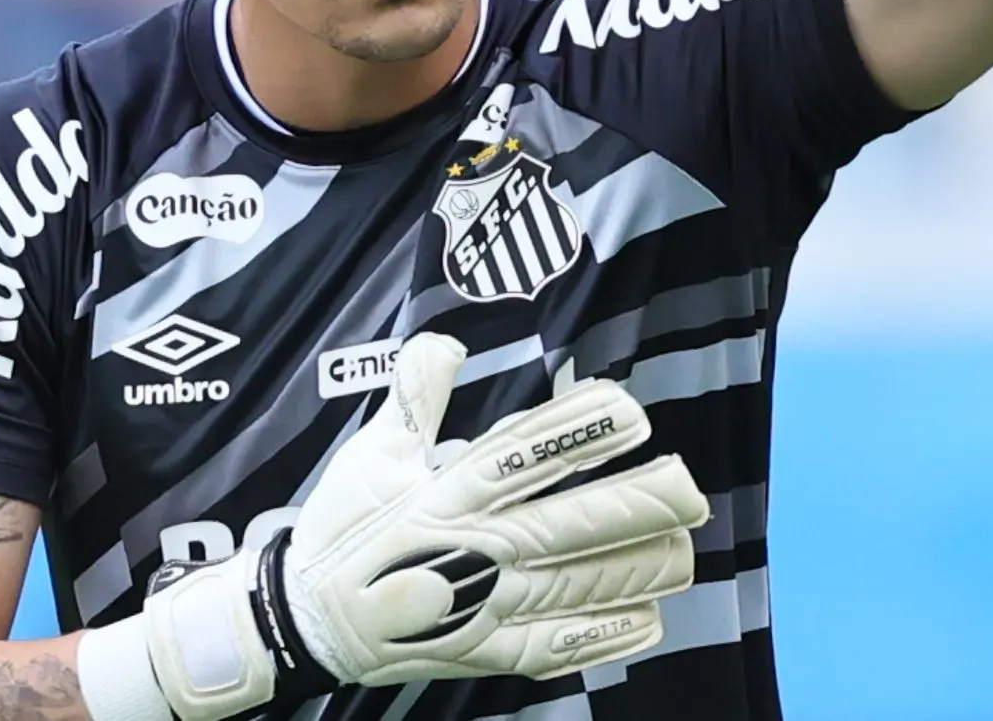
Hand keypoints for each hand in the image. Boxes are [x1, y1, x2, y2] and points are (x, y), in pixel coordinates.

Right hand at [83, 335, 705, 720]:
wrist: (303, 622)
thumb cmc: (343, 528)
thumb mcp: (371, 453)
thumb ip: (414, 395)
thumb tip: (444, 340)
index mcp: (446, 496)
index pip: (520, 458)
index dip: (575, 435)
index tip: (630, 412)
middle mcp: (471, 551)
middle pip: (561, 527)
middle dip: (629, 509)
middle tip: (689, 490)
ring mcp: (478, 607)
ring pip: (568, 587)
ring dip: (631, 571)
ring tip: (685, 553)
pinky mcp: (479, 651)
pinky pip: (545, 647)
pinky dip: (596, 639)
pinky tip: (645, 625)